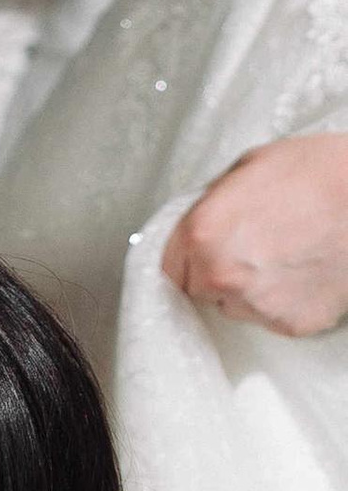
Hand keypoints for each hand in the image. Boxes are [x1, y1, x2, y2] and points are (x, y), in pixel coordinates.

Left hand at [163, 134, 347, 336]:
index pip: (167, 267)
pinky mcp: (288, 324)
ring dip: (250, 289)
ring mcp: (255, 306)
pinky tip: (304, 270)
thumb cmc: (322, 174)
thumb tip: (201, 216)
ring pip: (235, 307)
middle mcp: (220, 277)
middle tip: (255, 246)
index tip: (200, 255)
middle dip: (218, 272)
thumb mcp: (252, 165)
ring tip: (287, 254)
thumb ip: (214, 200)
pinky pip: (272, 317)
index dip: (186, 259)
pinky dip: (284, 300)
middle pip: (200, 290)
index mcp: (202, 234)